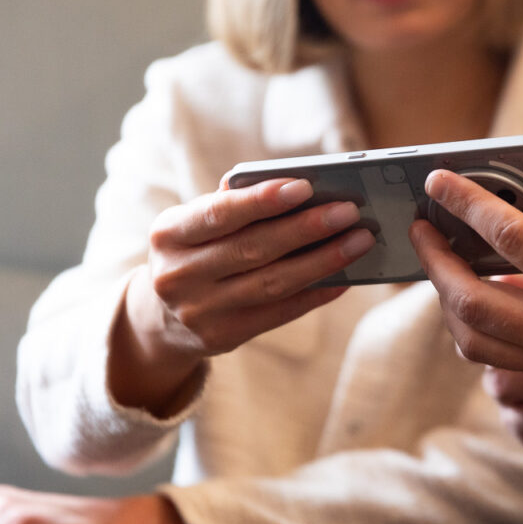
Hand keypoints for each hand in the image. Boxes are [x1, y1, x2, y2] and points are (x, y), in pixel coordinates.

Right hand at [111, 177, 375, 411]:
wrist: (162, 317)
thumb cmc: (197, 251)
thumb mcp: (197, 226)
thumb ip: (235, 206)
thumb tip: (303, 192)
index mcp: (169, 234)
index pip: (219, 213)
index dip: (262, 200)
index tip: (305, 186)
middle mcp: (178, 275)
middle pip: (254, 249)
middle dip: (307, 228)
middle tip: (349, 212)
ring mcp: (200, 311)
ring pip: (273, 283)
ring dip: (323, 261)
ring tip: (359, 240)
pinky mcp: (224, 337)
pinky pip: (280, 312)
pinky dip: (316, 293)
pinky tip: (345, 277)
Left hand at [410, 154, 522, 421]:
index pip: (509, 237)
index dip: (466, 202)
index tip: (440, 179)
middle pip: (468, 298)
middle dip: (433, 258)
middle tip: (421, 225)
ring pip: (472, 338)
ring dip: (443, 298)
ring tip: (438, 262)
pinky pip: (494, 358)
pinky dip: (469, 327)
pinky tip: (472, 297)